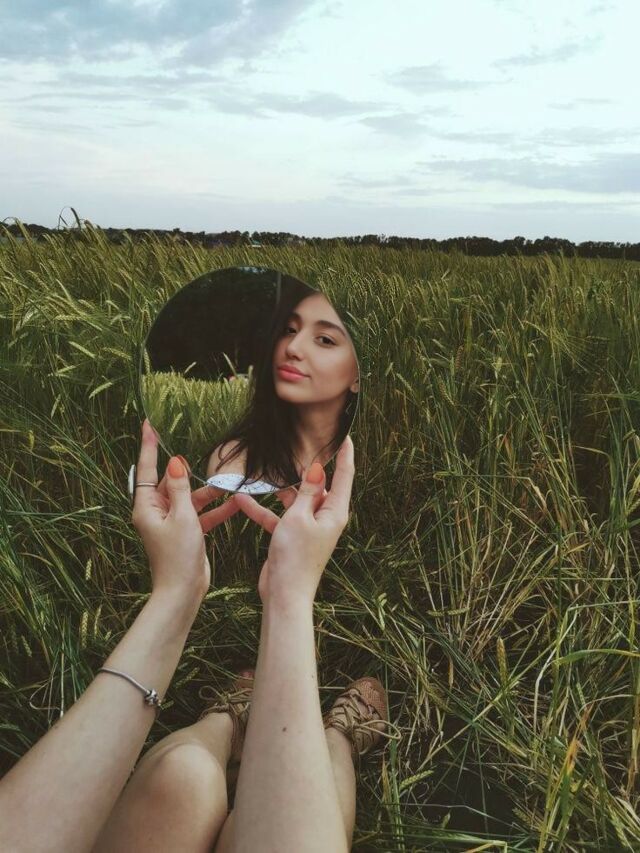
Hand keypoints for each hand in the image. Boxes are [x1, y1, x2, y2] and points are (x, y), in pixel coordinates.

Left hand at [132, 419, 239, 603]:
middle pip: (170, 483)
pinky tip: (234, 505)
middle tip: (199, 456)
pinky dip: (215, 511)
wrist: (183, 591)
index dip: (148, 446)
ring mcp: (171, 523)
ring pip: (189, 499)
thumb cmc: (178, 556)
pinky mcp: (186, 533)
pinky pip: (201, 516)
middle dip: (187, 473)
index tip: (148, 425)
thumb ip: (180, 488)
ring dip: (207, 493)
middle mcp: (156, 513)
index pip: (147, 470)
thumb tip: (175, 462)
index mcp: (147, 507)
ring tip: (226, 485)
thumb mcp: (182, 517)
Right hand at [234, 436, 353, 605]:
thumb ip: (306, 491)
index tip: (344, 433)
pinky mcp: (291, 536)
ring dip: (279, 488)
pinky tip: (241, 499)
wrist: (284, 594)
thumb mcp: (299, 517)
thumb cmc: (295, 557)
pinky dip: (262, 509)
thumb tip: (318, 467)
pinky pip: (277, 516)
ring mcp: (308, 527)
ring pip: (295, 499)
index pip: (344, 475)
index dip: (344, 453)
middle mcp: (325, 517)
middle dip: (307, 466)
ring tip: (264, 468)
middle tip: (300, 442)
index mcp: (335, 511)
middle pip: (318, 485)